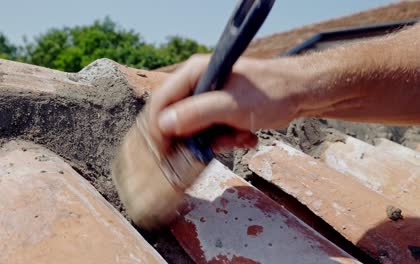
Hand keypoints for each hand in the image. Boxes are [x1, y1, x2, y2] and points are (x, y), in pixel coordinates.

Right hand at [148, 55, 306, 152]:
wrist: (301, 94)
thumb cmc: (270, 92)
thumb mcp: (232, 105)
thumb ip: (197, 114)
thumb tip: (164, 125)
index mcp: (195, 72)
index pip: (162, 100)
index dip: (159, 127)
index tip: (163, 151)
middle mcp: (198, 84)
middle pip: (177, 118)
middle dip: (195, 138)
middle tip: (209, 148)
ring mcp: (209, 97)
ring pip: (196, 130)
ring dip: (216, 141)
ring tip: (239, 137)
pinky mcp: (220, 110)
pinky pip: (212, 132)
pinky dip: (227, 140)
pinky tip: (245, 136)